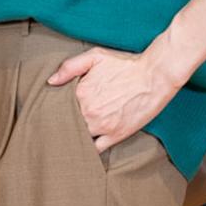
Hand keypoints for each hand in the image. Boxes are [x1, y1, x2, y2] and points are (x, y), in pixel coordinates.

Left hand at [46, 43, 181, 153]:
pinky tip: (84, 148)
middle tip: (59, 126)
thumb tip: (51, 82)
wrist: (155, 76)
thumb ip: (70, 67)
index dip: (56, 109)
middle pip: (67, 124)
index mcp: (80, 93)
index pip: (59, 107)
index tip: (54, 110)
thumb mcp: (96, 56)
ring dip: (75, 137)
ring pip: (79, 137)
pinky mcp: (116, 136)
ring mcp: (102, 126)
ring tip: (70, 137)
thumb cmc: (126, 65)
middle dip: (63, 124)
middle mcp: (88, 112)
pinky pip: (95, 149)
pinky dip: (88, 149)